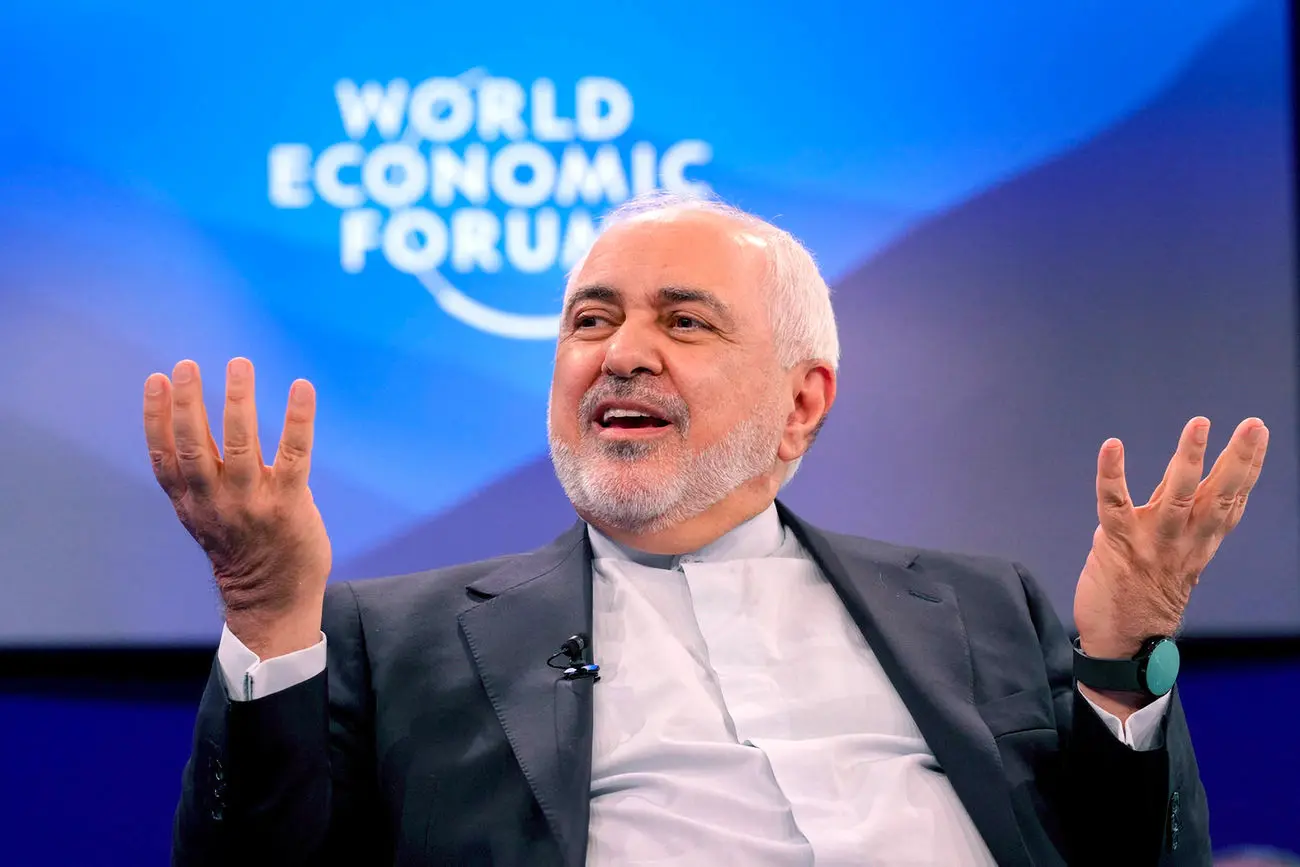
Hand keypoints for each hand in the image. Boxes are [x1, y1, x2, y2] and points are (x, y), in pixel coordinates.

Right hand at [143, 357, 330, 656]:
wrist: (272, 602)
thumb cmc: (244, 554)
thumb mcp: (206, 521)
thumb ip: (201, 484)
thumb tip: (203, 433)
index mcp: (192, 505)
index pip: (164, 458)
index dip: (156, 418)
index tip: (156, 381)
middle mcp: (216, 503)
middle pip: (194, 447)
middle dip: (187, 403)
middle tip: (187, 365)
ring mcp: (252, 504)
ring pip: (241, 445)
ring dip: (238, 401)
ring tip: (238, 365)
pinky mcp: (288, 504)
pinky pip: (293, 455)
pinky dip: (297, 419)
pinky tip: (301, 387)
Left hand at [1074, 416, 1268, 661]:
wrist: (1123, 646)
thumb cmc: (1142, 601)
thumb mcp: (1170, 560)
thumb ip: (1170, 521)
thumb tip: (1172, 483)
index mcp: (1198, 545)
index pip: (1230, 503)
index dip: (1247, 468)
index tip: (1258, 435)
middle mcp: (1182, 542)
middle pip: (1218, 496)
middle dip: (1238, 458)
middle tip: (1253, 424)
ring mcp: (1152, 542)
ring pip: (1176, 495)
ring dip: (1189, 458)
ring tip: (1200, 424)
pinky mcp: (1118, 543)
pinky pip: (1114, 502)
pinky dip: (1113, 473)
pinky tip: (1113, 446)